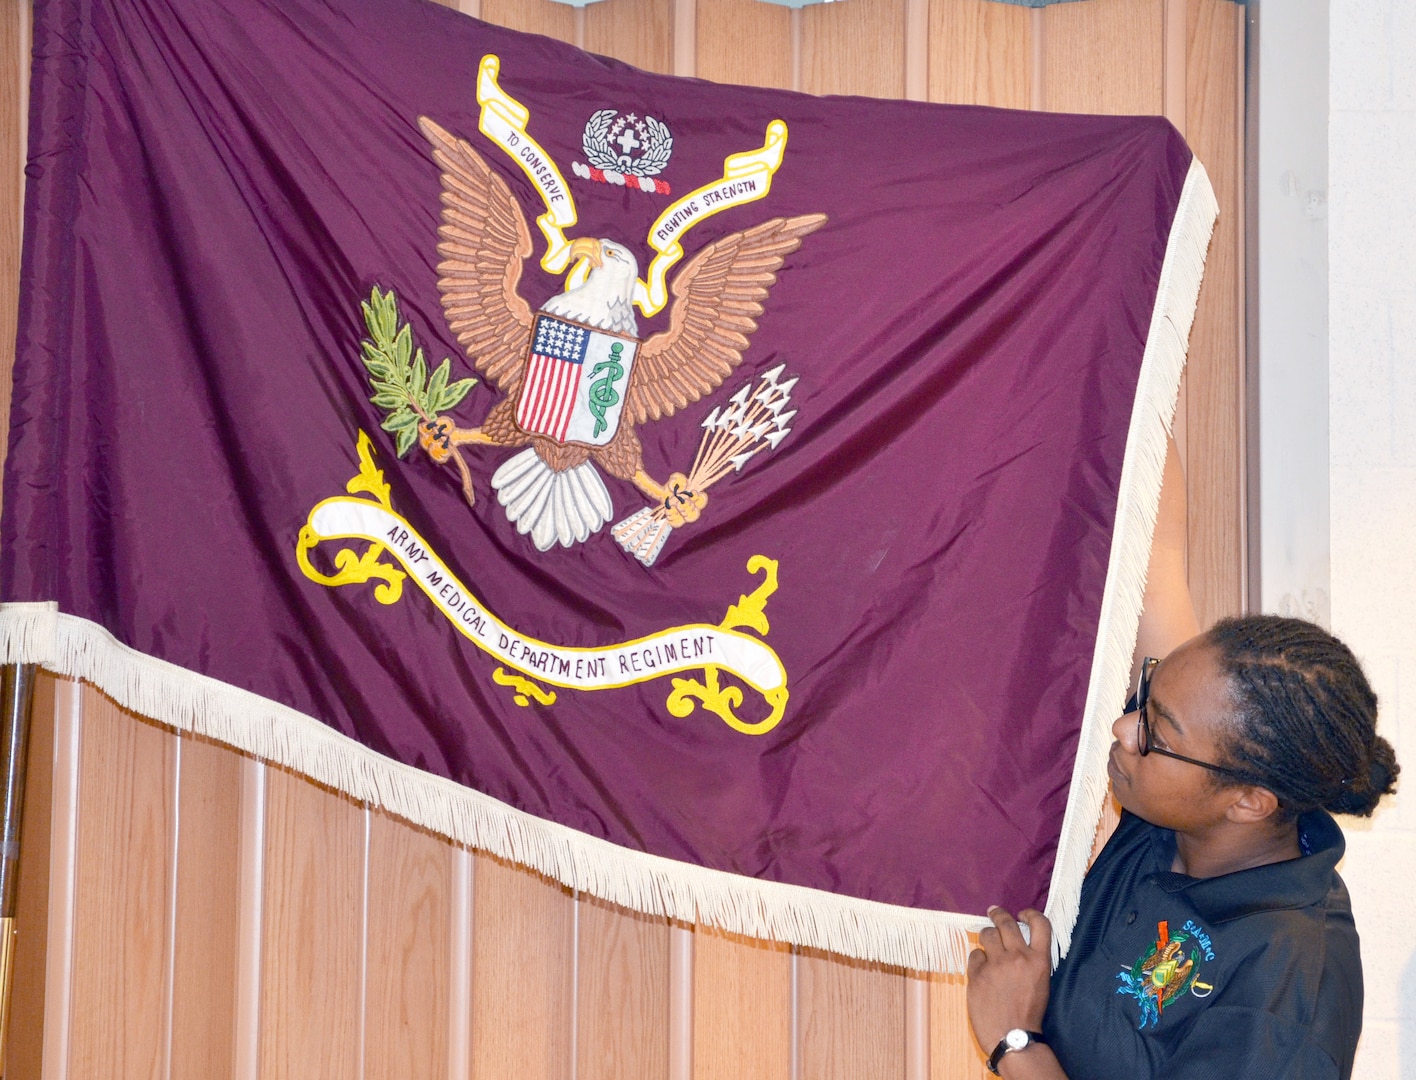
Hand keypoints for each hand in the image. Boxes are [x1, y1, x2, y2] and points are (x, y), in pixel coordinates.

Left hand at [966, 906, 1052, 1054]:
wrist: (1012, 1037)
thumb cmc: (1029, 1013)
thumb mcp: (1040, 982)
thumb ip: (1030, 960)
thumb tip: (1017, 941)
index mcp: (1039, 961)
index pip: (1040, 924)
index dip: (1031, 913)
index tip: (1022, 913)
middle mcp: (1018, 957)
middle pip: (1006, 922)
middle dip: (998, 914)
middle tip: (994, 911)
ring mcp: (996, 964)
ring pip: (986, 934)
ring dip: (987, 937)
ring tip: (988, 946)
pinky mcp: (977, 973)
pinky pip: (974, 955)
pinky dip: (978, 960)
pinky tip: (982, 970)